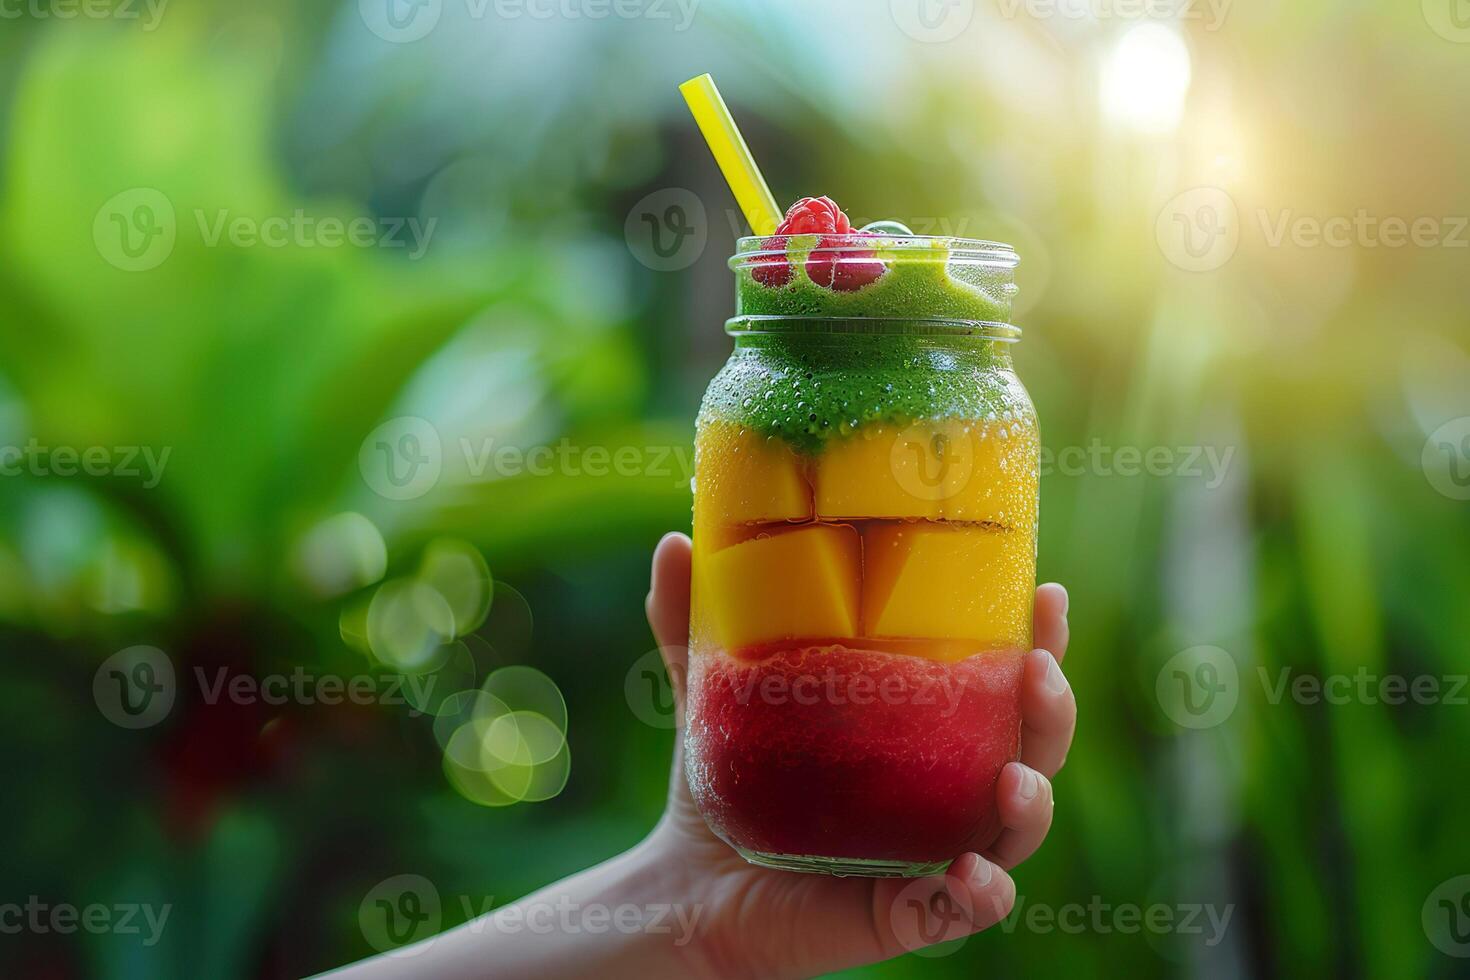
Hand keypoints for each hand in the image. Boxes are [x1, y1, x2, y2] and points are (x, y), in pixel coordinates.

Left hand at [642, 531, 1075, 978]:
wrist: (685, 886)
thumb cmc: (721, 785)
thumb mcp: (711, 696)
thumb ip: (694, 624)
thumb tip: (675, 542)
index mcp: (921, 729)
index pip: (999, 680)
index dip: (1037, 640)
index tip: (1047, 595)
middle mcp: (942, 787)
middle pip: (1032, 748)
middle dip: (1051, 711)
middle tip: (1039, 672)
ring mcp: (932, 850)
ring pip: (1017, 829)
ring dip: (1033, 803)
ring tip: (1015, 780)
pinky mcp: (907, 910)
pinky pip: (966, 907)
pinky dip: (980, 893)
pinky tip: (968, 872)